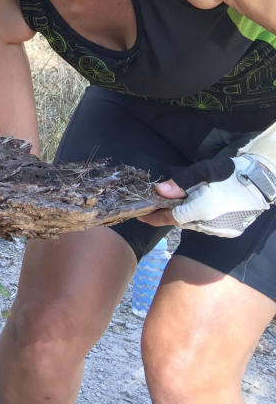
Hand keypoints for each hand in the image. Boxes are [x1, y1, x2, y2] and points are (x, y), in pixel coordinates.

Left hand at [142, 154, 275, 237]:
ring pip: (193, 224)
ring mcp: (219, 231)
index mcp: (199, 211)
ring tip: (180, 203)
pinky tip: (200, 206)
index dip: (152, 217)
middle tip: (159, 203)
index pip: (168, 218)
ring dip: (185, 215)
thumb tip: (159, 191)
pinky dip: (198, 217)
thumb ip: (180, 182)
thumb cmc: (231, 173)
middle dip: (168, 213)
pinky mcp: (229, 231)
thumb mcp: (202, 172)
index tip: (139, 215)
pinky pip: (206, 226)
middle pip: (180, 221)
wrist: (263, 181)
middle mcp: (208, 226)